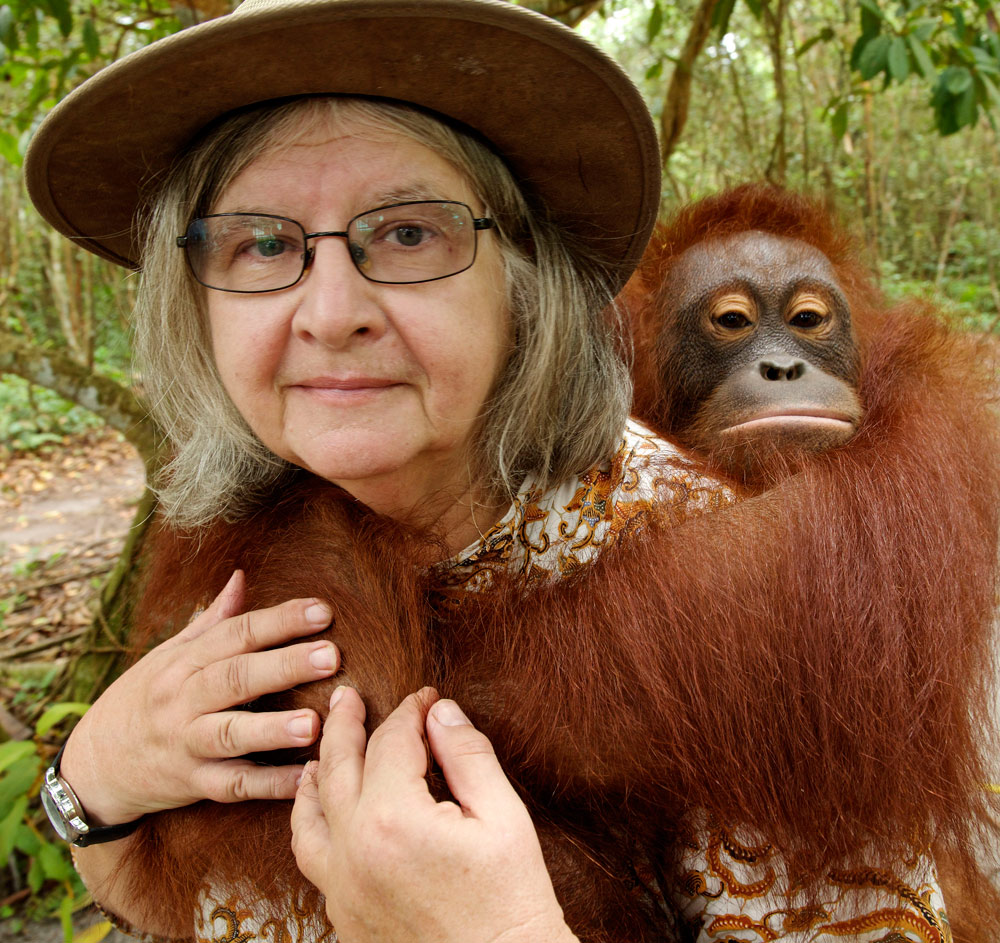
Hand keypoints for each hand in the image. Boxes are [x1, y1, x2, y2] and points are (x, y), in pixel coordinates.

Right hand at [60, 570, 340, 826]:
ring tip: (314, 723)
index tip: (323, 611)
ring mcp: (187, 744)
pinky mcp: (192, 784)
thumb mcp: (169, 654)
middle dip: (285, 666)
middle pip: (237, 678)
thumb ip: (212, 621)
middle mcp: (184, 700)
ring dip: (273, 729)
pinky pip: (232, 786)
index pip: (237, 634)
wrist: (94, 766)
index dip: (280, 621)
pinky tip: (305, 778)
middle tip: (331, 657)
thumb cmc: (144, 698)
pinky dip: (268, 784)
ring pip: (231, 735)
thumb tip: (242, 576)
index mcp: (185, 662)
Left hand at [290, 687, 576, 942]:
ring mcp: (342, 888)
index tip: (426, 696)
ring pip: (309, 817)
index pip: (392, 742)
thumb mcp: (503, 817)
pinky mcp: (344, 916)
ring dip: (314, 774)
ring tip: (318, 750)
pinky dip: (311, 825)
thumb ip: (467, 756)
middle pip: (339, 769)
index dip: (410, 711)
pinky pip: (313, 859)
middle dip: (346, 725)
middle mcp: (354, 852)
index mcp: (394, 819)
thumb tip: (440, 711)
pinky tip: (322, 814)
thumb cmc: (511, 901)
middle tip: (347, 695)